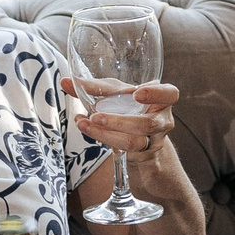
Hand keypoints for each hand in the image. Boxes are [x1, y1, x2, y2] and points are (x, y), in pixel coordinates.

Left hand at [64, 78, 181, 176]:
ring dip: (106, 133)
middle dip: (119, 120)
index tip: (137, 93)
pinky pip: (124, 150)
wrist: (140, 135)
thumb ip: (94, 87)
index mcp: (162, 98)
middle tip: (96, 114)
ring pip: (134, 141)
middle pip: (146, 123)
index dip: (156, 94)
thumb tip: (65, 81)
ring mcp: (154, 140)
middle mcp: (162, 119)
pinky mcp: (141, 153)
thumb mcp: (117, 93)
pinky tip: (87, 128)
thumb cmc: (129, 106)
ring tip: (84, 123)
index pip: (170, 94)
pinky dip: (103, 138)